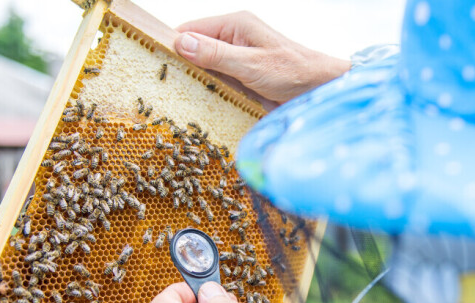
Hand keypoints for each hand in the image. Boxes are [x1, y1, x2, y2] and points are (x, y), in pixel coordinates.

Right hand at [174, 11, 350, 105]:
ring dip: (194, 82)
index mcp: (236, 26)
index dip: (172, 45)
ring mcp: (237, 61)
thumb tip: (182, 43)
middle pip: (195, 50)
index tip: (154, 63)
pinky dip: (209, 93)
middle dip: (181, 66)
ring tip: (175, 97)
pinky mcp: (242, 80)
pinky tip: (198, 104)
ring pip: (204, 69)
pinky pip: (218, 83)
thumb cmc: (294, 73)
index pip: (191, 30)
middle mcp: (234, 40)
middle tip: (162, 86)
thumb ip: (217, 55)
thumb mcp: (251, 65)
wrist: (321, 92)